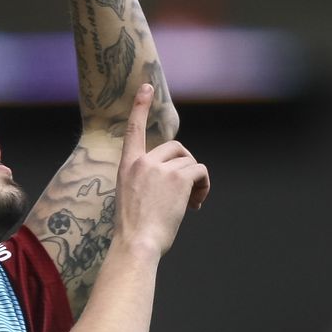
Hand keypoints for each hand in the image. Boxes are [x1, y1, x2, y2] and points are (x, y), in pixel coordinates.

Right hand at [116, 85, 209, 256]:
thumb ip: (145, 183)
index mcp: (127, 166)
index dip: (141, 107)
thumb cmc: (133, 231)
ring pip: (190, 162)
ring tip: (193, 202)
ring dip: (196, 181)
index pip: (134, 130)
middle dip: (185, 165)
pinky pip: (200, 171)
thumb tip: (172, 185)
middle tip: (188, 191)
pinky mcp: (178, 178)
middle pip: (175, 148)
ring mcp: (160, 168)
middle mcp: (143, 162)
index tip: (147, 87)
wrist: (136, 243)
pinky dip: (204, 186)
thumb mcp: (130, 199)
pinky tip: (197, 203)